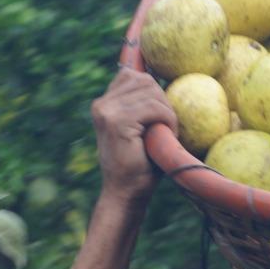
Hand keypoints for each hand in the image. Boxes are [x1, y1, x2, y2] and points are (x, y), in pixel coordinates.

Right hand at [90, 68, 177, 203]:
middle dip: (162, 101)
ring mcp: (107, 111)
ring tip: (164, 134)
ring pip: (151, 91)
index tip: (159, 117)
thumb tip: (154, 75)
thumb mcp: (139, 128)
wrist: (126, 193)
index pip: (133, 76)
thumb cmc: (139, 163)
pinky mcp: (117, 121)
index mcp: (104, 104)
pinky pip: (154, 107)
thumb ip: (141, 103)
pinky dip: (167, 120)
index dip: (153, 92)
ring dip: (166, 112)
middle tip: (165, 128)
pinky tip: (165, 137)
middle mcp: (102, 104)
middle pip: (145, 80)